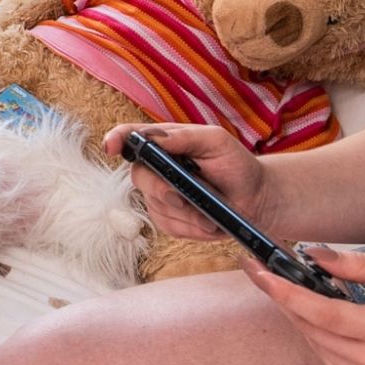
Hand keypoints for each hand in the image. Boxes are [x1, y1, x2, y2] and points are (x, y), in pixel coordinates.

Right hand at [104, 119, 263, 242]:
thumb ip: (186, 137)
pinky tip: (207, 222)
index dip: (116, 140)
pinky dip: (191, 228)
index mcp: (165, 142)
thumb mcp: (216, 142)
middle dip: (162, 190)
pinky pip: (168, 227)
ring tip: (211, 211)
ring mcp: (159, 195)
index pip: (131, 136)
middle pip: (140, 177)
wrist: (253, 198)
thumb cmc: (235, 165)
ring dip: (187, 214)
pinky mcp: (167, 219)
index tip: (111, 147)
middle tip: (185, 197)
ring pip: (156, 206)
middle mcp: (157, 168)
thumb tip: (157, 138)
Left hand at [242, 245, 364, 364]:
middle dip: (283, 298)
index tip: (256, 270)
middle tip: (263, 270)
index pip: (318, 312)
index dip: (282, 291)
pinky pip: (327, 358)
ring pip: (314, 344)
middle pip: (309, 328)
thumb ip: (355, 265)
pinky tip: (323, 315)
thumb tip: (310, 254)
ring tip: (295, 287)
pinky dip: (318, 334)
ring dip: (300, 316)